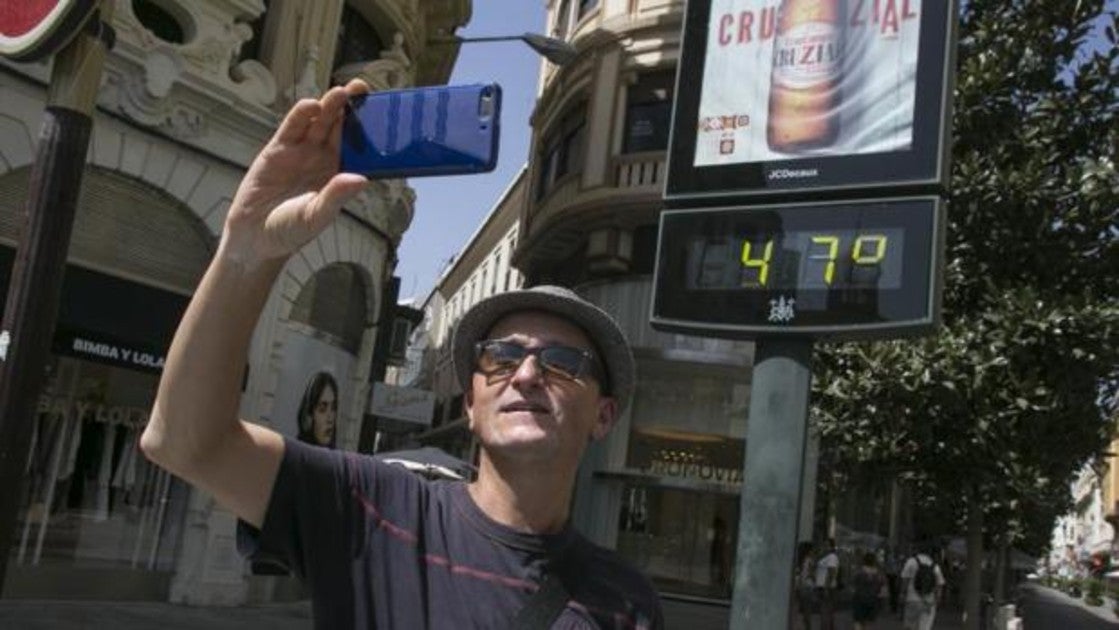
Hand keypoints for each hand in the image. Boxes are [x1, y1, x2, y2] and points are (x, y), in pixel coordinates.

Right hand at [221, 79, 370, 265]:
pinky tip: (311, 104)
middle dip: (352, 108)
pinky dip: (301, 115)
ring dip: (330, 106)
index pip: (357, 146)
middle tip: (364, 89)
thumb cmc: (291, 230)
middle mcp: (322, 158)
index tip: (383, 113)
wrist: (254, 237)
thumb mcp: (316, 215)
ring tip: (342, 92)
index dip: (369, 129)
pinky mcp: (278, 150)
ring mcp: (300, 152)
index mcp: (339, 173)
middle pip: (340, 127)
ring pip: (318, 122)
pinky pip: (292, 128)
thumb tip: (360, 179)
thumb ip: (336, 196)